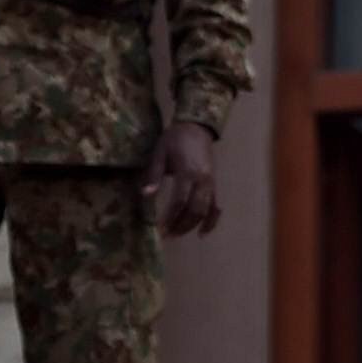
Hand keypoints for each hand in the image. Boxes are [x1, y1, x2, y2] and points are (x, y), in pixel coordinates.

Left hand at [144, 120, 220, 235]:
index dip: (170, 217)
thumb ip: (153, 175)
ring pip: (206, 210)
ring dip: (192, 225)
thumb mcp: (160, 153)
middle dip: (182, 225)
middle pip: (195, 209)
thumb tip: (146, 195)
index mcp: (188, 172)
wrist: (196, 127)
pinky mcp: (214, 183)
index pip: (180, 201)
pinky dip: (212, 220)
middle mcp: (202, 180)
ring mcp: (210, 182)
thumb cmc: (175, 139)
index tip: (160, 229)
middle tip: (167, 235)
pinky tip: (203, 232)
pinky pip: (215, 205)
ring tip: (177, 233)